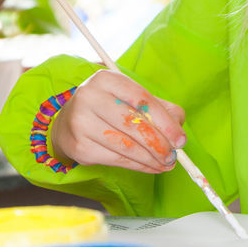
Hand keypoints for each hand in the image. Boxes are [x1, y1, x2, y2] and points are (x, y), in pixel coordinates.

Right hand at [51, 69, 186, 173]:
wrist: (67, 123)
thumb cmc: (107, 108)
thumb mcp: (129, 98)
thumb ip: (157, 107)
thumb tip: (179, 126)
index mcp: (106, 79)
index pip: (142, 100)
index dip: (165, 122)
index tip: (180, 139)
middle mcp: (90, 97)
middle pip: (133, 124)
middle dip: (159, 144)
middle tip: (173, 156)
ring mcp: (81, 122)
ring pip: (125, 145)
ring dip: (150, 158)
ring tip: (165, 164)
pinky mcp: (79, 146)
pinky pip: (115, 159)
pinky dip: (137, 166)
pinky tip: (150, 167)